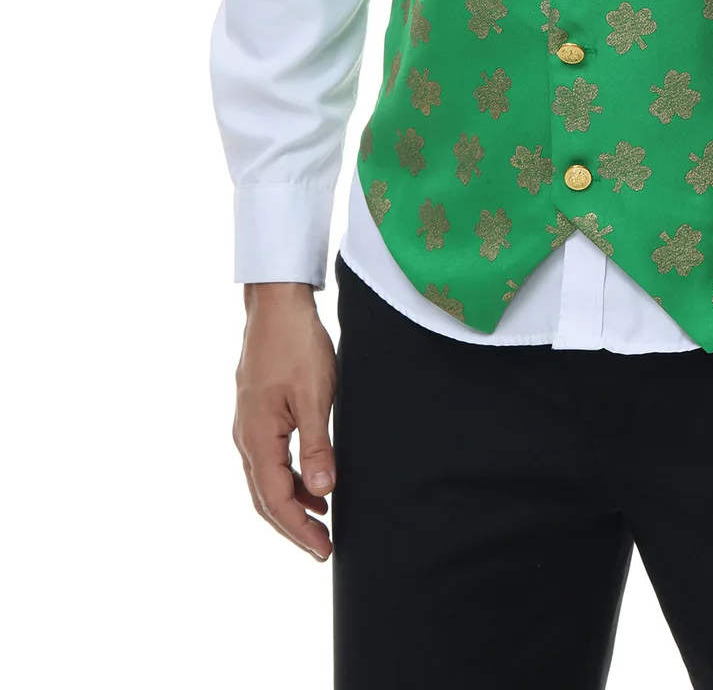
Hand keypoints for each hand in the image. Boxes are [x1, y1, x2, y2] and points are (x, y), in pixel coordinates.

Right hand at [232, 282, 336, 560]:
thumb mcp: (315, 396)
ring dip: (293, 502)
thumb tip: (323, 493)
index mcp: (257, 438)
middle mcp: (246, 437)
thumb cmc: (296, 344)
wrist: (277, 303)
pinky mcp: (258, 413)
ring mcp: (249, 425)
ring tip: (324, 520)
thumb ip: (318, 447)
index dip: (299, 530)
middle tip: (322, 548)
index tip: (323, 551)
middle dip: (294, 526)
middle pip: (265, 497)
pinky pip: (271, 458)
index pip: (275, 500)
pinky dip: (291, 477)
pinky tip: (314, 481)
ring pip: (267, 479)